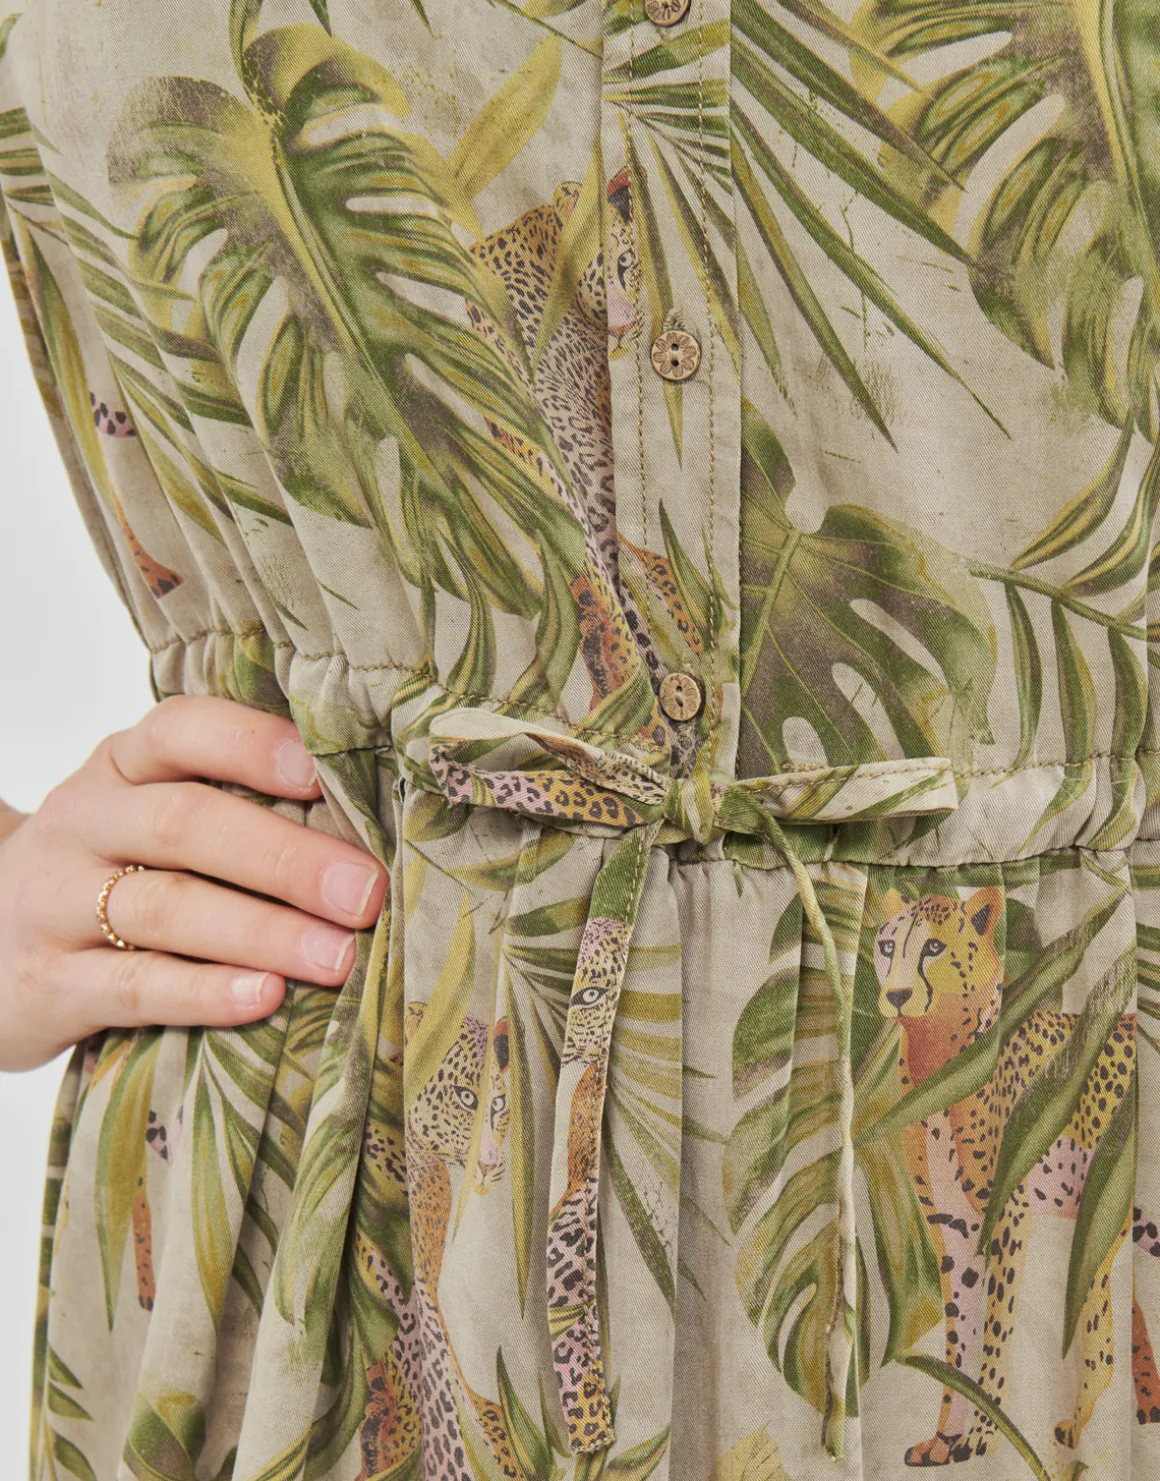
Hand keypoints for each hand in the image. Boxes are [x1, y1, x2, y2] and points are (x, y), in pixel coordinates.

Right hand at [0, 694, 389, 1071]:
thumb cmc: (108, 872)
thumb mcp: (149, 820)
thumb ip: (233, 809)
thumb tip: (369, 824)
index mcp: (120, 766)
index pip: (181, 731)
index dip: (253, 746)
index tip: (325, 773)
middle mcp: (83, 821)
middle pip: (185, 824)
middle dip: (286, 858)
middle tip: (363, 893)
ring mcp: (54, 902)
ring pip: (165, 906)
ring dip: (263, 931)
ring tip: (337, 956)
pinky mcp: (46, 984)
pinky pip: (132, 985)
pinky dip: (204, 991)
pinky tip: (263, 997)